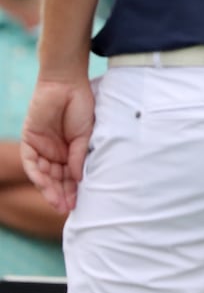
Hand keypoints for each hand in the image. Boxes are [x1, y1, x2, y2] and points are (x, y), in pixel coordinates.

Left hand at [20, 78, 93, 212]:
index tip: (77, 204)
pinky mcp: (29, 141)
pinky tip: (45, 185)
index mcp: (69, 151)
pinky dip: (37, 174)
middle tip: (67, 208)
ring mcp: (41, 147)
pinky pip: (30, 162)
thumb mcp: (85, 135)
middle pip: (55, 178)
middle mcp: (54, 152)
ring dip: (49, 189)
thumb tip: (79, 179)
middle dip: (60, 194)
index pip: (69, 175)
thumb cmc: (81, 106)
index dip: (73, 190)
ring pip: (42, 174)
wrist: (67, 84)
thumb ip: (79, 156)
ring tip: (58, 202)